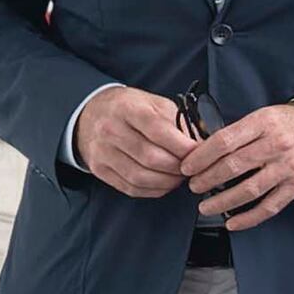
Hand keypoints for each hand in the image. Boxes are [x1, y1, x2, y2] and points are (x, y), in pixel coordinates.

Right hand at [73, 86, 194, 199]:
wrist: (91, 114)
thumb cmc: (130, 109)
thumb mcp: (155, 104)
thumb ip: (178, 122)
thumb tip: (202, 145)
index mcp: (128, 109)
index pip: (158, 130)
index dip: (182, 146)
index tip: (199, 153)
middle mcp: (110, 130)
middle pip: (151, 158)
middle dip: (178, 167)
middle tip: (193, 168)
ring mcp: (102, 152)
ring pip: (140, 177)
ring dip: (167, 182)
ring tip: (180, 177)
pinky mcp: (99, 169)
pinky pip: (130, 188)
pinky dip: (153, 190)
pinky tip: (164, 184)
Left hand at [181, 102, 293, 231]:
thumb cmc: (292, 124)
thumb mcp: (265, 115)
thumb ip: (240, 131)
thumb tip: (206, 150)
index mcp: (264, 123)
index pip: (224, 141)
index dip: (201, 156)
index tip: (187, 166)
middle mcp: (276, 145)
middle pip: (232, 166)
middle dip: (207, 179)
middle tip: (194, 186)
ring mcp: (289, 167)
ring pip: (248, 189)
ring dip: (222, 201)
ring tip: (205, 207)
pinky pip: (270, 206)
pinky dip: (249, 217)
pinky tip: (233, 222)